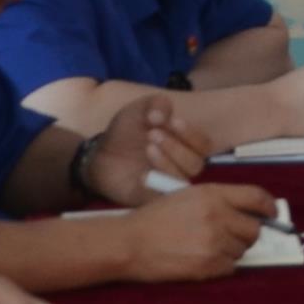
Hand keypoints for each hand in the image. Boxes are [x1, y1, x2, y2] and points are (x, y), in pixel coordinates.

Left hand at [83, 95, 207, 202]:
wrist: (100, 154)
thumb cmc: (126, 132)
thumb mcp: (140, 109)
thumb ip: (156, 104)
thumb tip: (161, 116)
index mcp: (185, 145)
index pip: (203, 145)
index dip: (192, 134)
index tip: (173, 121)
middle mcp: (181, 167)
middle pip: (196, 164)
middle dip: (177, 147)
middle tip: (153, 134)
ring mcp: (168, 184)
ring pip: (183, 180)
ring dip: (168, 163)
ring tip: (148, 148)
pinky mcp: (152, 199)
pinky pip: (163, 199)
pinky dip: (156, 186)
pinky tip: (142, 175)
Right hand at [125, 181, 274, 281]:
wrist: (130, 243)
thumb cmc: (154, 218)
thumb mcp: (187, 196)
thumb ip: (218, 201)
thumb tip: (247, 213)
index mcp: (213, 194)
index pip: (256, 197)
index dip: (269, 207)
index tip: (272, 213)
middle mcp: (218, 216)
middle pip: (254, 229)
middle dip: (248, 233)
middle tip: (233, 236)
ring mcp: (214, 242)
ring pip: (242, 250)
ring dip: (231, 250)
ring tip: (208, 247)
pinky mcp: (207, 266)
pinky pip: (230, 267)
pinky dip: (221, 266)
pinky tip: (203, 259)